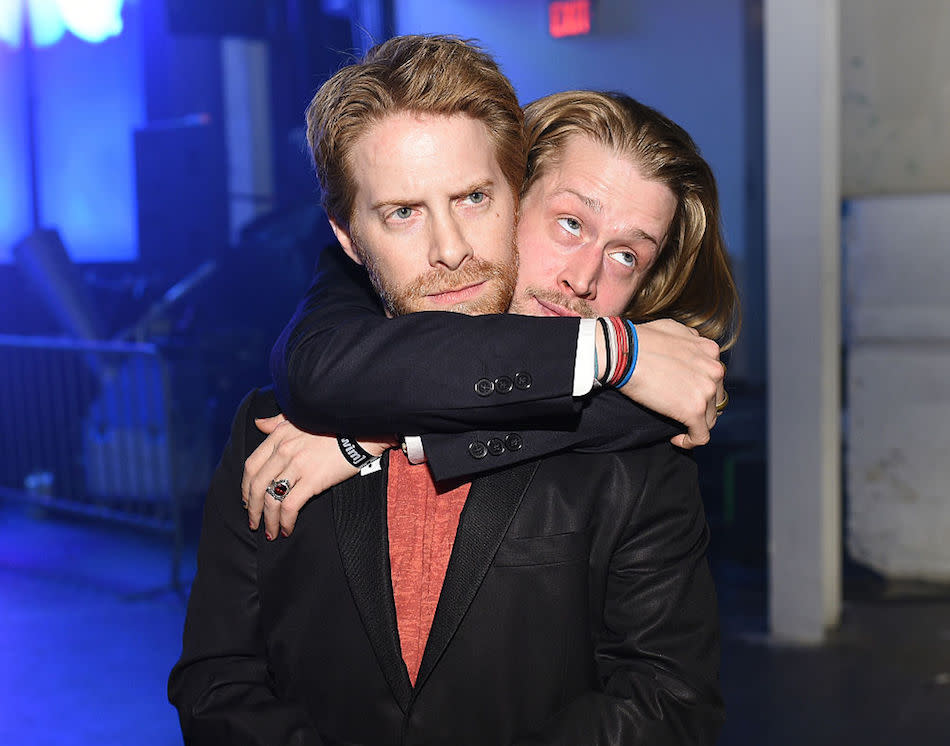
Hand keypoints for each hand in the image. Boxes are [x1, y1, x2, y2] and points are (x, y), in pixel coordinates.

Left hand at [241, 415, 390, 538]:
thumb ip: (277, 422)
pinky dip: (285, 521)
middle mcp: (284, 450)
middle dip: (252, 508)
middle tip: (254, 522)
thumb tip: (259, 423)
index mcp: (279, 436)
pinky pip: (289, 506)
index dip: (245, 487)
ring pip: (271, 499)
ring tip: (270, 531)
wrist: (360, 431)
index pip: (251, 465)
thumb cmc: (333, 427)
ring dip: (267, 520)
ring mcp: (297, 465)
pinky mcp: (312, 480)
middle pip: (257, 485)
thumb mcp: (300, 418)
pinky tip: (287, 529)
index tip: (247, 500)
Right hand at [614, 319, 724, 448]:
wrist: (623, 352)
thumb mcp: (672, 328)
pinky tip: (676, 439)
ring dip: (695, 425)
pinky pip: (701, 436)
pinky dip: (690, 441)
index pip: (714, 377)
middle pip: (715, 399)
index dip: (700, 388)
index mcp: (710, 351)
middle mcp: (714, 370)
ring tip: (677, 427)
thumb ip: (689, 338)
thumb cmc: (639, 339)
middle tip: (679, 411)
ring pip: (710, 418)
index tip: (684, 394)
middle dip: (700, 407)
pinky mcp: (694, 410)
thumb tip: (690, 343)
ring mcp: (706, 391)